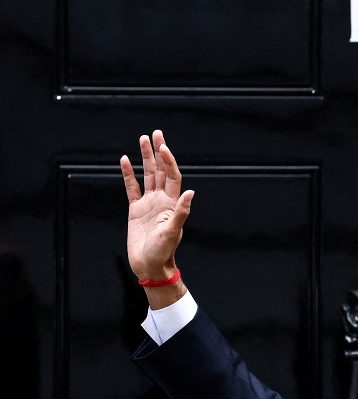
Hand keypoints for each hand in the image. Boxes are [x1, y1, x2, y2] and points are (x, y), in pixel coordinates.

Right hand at [120, 130, 193, 283]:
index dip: (169, 162)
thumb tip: (191, 192)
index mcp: (172, 204)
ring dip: (145, 158)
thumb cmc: (163, 251)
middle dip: (158, 152)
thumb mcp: (173, 232)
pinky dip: (128, 174)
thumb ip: (181, 212)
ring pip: (147, 175)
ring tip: (142, 139)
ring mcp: (148, 203)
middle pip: (161, 171)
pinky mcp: (135, 210)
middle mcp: (162, 200)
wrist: (149, 266)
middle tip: (155, 133)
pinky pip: (131, 188)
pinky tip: (125, 160)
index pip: (172, 176)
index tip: (163, 147)